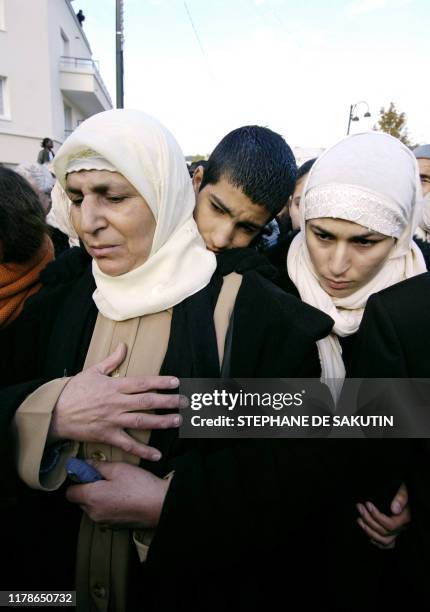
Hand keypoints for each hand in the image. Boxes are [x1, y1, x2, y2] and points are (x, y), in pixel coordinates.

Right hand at [49, 342, 184, 460]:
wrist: (55, 412)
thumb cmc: (74, 391)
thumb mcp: (93, 371)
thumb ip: (112, 360)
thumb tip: (123, 345)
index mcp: (115, 386)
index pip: (142, 383)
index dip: (160, 382)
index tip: (176, 382)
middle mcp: (117, 403)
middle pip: (147, 402)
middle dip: (168, 402)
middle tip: (185, 402)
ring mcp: (113, 420)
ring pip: (141, 421)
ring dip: (161, 422)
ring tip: (178, 421)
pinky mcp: (107, 435)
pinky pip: (127, 444)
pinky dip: (142, 450)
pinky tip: (157, 455)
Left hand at [66, 461, 169, 527]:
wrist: (160, 505)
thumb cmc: (139, 486)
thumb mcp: (118, 468)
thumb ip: (97, 466)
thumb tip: (85, 463)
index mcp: (91, 498)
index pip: (70, 492)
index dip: (78, 481)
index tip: (88, 473)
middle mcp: (94, 513)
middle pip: (81, 500)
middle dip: (90, 489)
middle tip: (107, 478)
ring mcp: (104, 522)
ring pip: (93, 507)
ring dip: (100, 498)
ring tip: (118, 487)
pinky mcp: (115, 527)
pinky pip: (105, 514)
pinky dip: (110, 506)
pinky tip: (124, 497)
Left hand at [357, 482, 409, 548]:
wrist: (405, 495)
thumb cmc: (403, 490)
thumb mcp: (404, 489)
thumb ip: (401, 497)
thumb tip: (394, 509)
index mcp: (405, 518)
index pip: (390, 525)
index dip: (377, 516)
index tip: (367, 504)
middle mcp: (401, 528)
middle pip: (384, 532)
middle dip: (369, 520)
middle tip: (359, 506)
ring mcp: (397, 532)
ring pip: (383, 540)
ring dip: (369, 531)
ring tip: (359, 519)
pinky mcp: (392, 534)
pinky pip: (385, 544)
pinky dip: (375, 541)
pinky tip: (366, 531)